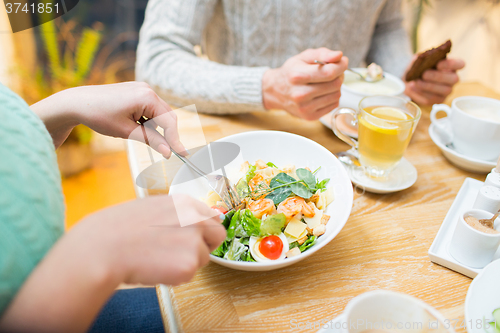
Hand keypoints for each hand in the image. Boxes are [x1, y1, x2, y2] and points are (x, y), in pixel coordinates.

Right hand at [0, 195, 224, 331]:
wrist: (103, 247)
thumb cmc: (120, 228)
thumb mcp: (154, 208)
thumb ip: (179, 213)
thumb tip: (201, 218)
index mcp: (185, 202)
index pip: (212, 216)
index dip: (203, 230)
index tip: (194, 237)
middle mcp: (195, 218)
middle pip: (218, 235)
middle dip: (205, 245)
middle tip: (182, 252)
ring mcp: (194, 241)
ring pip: (202, 258)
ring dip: (186, 262)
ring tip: (157, 258)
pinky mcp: (188, 265)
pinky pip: (189, 275)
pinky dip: (175, 276)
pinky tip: (155, 267)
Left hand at [31, 82, 185, 157]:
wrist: (77, 103)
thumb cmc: (99, 116)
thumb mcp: (127, 132)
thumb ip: (151, 140)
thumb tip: (168, 152)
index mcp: (147, 97)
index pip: (169, 122)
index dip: (175, 140)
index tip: (182, 154)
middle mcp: (148, 90)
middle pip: (167, 116)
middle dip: (166, 134)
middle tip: (166, 152)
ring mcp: (142, 88)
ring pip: (159, 113)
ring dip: (154, 127)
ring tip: (133, 132)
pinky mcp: (137, 91)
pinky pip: (150, 108)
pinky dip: (147, 120)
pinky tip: (132, 124)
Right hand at [262, 48, 348, 119]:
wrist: (275, 91)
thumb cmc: (291, 72)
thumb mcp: (303, 57)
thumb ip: (322, 54)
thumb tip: (339, 56)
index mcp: (297, 76)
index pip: (329, 72)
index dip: (341, 66)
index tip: (343, 61)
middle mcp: (300, 94)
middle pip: (335, 84)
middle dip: (339, 75)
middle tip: (333, 71)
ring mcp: (305, 108)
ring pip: (336, 95)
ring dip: (336, 87)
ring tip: (326, 82)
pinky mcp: (310, 117)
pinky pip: (333, 105)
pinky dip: (332, 97)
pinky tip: (323, 92)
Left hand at [404, 57, 464, 105]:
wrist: (409, 78)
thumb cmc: (419, 67)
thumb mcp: (419, 59)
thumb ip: (422, 57)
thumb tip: (422, 58)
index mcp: (452, 66)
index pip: (460, 64)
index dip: (451, 64)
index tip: (438, 64)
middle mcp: (452, 79)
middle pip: (453, 79)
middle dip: (438, 76)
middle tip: (424, 74)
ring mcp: (446, 91)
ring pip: (444, 91)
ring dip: (428, 86)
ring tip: (416, 82)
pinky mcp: (437, 100)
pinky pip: (431, 99)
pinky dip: (420, 93)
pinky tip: (412, 88)